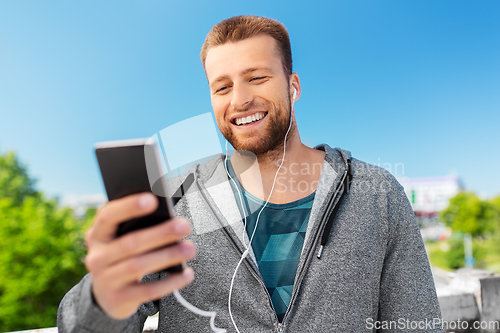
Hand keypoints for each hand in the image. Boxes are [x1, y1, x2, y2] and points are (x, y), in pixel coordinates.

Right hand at [84, 192, 196, 318]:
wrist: (108, 295)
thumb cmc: (122, 256)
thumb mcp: (121, 239)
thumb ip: (137, 225)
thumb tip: (168, 216)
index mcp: (97, 234)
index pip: (108, 216)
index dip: (129, 206)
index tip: (152, 199)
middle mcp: (97, 257)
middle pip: (130, 242)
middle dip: (160, 233)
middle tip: (184, 225)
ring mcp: (105, 280)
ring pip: (139, 266)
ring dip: (168, 256)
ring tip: (190, 248)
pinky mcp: (118, 299)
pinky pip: (148, 291)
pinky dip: (170, 282)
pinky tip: (186, 274)